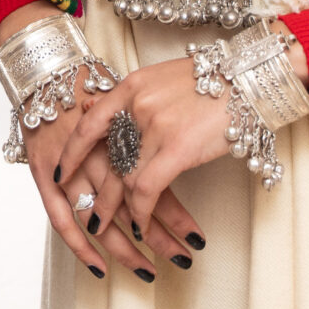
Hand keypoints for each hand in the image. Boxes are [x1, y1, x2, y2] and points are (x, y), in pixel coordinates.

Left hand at [47, 57, 219, 281]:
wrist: (248, 79)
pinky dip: (142, 213)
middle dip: (96, 192)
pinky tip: (142, 227)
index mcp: (130, 87)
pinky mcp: (177, 149)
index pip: (89, 124)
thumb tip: (92, 107)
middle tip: (88, 215)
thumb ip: (129, 97)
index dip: (72, 152)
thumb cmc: (211, 81)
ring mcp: (154, 127)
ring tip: (112, 228)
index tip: (61, 172)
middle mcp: (136, 106)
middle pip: (106, 158)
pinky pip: (148, 190)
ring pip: (125, 178)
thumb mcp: (160, 80)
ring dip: (118, 209)